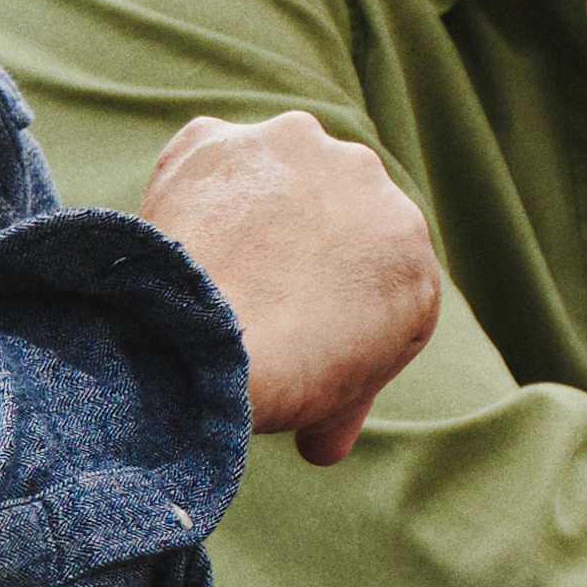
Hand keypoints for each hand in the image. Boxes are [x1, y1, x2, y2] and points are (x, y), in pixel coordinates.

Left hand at [139, 107, 440, 465]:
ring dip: (248, 206)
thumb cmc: (287, 381)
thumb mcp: (334, 406)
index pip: (367, 260)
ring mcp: (293, 147)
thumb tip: (321, 448)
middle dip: (294, 241)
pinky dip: (189, 191)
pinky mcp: (218, 139)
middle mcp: (367, 178)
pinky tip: (177, 236)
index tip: (291, 322)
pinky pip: (203, 160)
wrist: (220, 342)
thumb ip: (338, 410)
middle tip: (249, 296)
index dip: (326, 291)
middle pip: (326, 206)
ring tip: (208, 265)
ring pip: (270, 171)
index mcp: (410, 248)